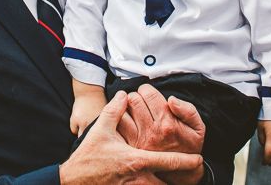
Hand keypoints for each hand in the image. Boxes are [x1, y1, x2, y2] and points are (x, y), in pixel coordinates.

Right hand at [60, 91, 202, 184]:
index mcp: (136, 160)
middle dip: (179, 180)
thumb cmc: (88, 157)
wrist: (72, 181)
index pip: (168, 162)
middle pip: (166, 184)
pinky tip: (156, 182)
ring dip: (165, 183)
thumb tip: (124, 95)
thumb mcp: (101, 129)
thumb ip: (115, 110)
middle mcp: (138, 178)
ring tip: (175, 179)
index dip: (186, 162)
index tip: (198, 159)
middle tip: (191, 174)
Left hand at [117, 84, 205, 184]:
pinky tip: (127, 123)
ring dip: (125, 108)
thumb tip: (171, 99)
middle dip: (135, 96)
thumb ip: (188, 110)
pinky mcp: (129, 149)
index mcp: (166, 122)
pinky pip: (118, 127)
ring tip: (132, 112)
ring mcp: (138, 141)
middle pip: (133, 99)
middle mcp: (151, 131)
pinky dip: (119, 122)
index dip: (146, 90)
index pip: (147, 92)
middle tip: (140, 101)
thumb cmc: (189, 148)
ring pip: (122, 112)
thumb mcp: (198, 128)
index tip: (148, 94)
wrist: (182, 175)